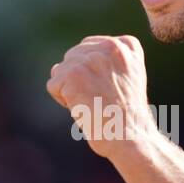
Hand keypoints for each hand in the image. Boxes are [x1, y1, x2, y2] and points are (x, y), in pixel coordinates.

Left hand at [47, 34, 158, 159]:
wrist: (130, 137)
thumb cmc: (128, 115)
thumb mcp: (128, 77)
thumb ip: (108, 61)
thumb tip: (75, 59)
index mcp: (126, 45)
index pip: (89, 47)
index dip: (92, 72)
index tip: (110, 90)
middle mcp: (110, 47)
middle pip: (73, 57)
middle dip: (78, 79)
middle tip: (100, 99)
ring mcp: (91, 59)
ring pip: (61, 70)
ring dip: (70, 90)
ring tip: (93, 103)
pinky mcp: (73, 75)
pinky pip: (53, 85)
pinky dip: (63, 100)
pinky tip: (83, 108)